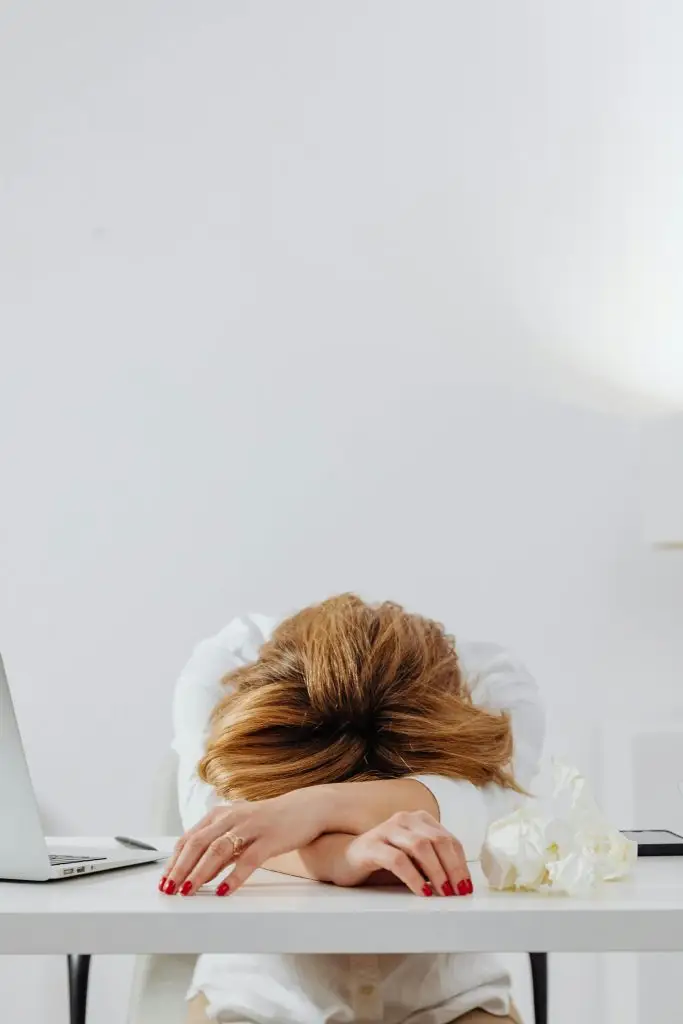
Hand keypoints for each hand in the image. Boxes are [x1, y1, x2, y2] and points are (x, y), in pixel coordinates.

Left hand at [160, 789, 328, 895]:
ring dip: (200, 872)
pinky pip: (248, 859)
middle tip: (169, 890)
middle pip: (198, 843)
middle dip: (180, 868)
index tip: (163, 880)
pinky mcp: (269, 838)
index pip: (188, 838)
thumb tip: (197, 873)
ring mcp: (251, 827)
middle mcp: (232, 817)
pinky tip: (224, 891)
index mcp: (220, 814)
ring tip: (188, 891)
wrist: (306, 808)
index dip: (174, 860)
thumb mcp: (239, 831)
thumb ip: (219, 850)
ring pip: (218, 850)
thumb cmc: (269, 822)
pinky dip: (234, 876)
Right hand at [340, 810, 472, 896]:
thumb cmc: (384, 861)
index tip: (466, 887)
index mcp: (419, 820)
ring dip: (436, 872)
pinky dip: (414, 877)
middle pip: (438, 841)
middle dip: (453, 869)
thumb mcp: (414, 860)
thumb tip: (460, 884)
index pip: (449, 840)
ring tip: (443, 893)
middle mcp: (404, 819)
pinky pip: (398, 860)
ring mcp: (386, 830)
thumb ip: (434, 862)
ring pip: (420, 847)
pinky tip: (421, 891)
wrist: (344, 859)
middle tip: (459, 893)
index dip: (461, 864)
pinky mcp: (371, 845)